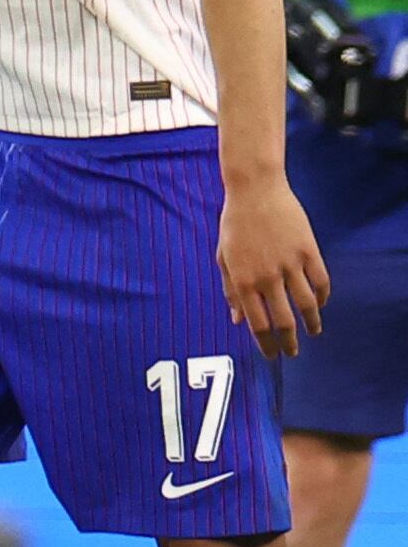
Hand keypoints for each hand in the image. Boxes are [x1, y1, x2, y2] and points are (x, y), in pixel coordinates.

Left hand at [216, 175, 328, 358]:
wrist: (255, 190)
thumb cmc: (235, 224)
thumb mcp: (224, 256)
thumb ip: (230, 289)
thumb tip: (236, 320)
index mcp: (243, 279)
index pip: (258, 324)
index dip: (266, 344)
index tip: (272, 356)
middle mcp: (267, 276)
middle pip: (284, 321)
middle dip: (290, 343)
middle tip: (294, 353)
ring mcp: (290, 264)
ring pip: (307, 305)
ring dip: (312, 323)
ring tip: (313, 332)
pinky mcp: (309, 251)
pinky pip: (321, 282)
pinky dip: (323, 297)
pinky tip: (320, 304)